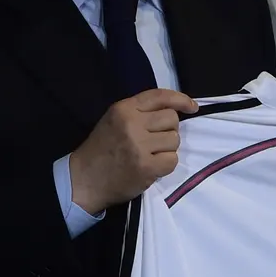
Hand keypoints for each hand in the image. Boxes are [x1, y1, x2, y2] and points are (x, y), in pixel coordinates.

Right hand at [69, 88, 197, 213]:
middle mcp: (132, 124)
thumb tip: (176, 109)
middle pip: (172, 119)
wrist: (83, 180)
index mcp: (124, 109)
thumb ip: (141, 112)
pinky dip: (166, 165)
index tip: (192, 107)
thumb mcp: (115, 119)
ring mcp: (139, 146)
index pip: (160, 96)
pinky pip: (172, 160)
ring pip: (174, 140)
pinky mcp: (146, 167)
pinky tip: (152, 166)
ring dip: (167, 148)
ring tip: (150, 154)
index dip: (181, 100)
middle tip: (154, 140)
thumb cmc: (102, 148)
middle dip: (168, 129)